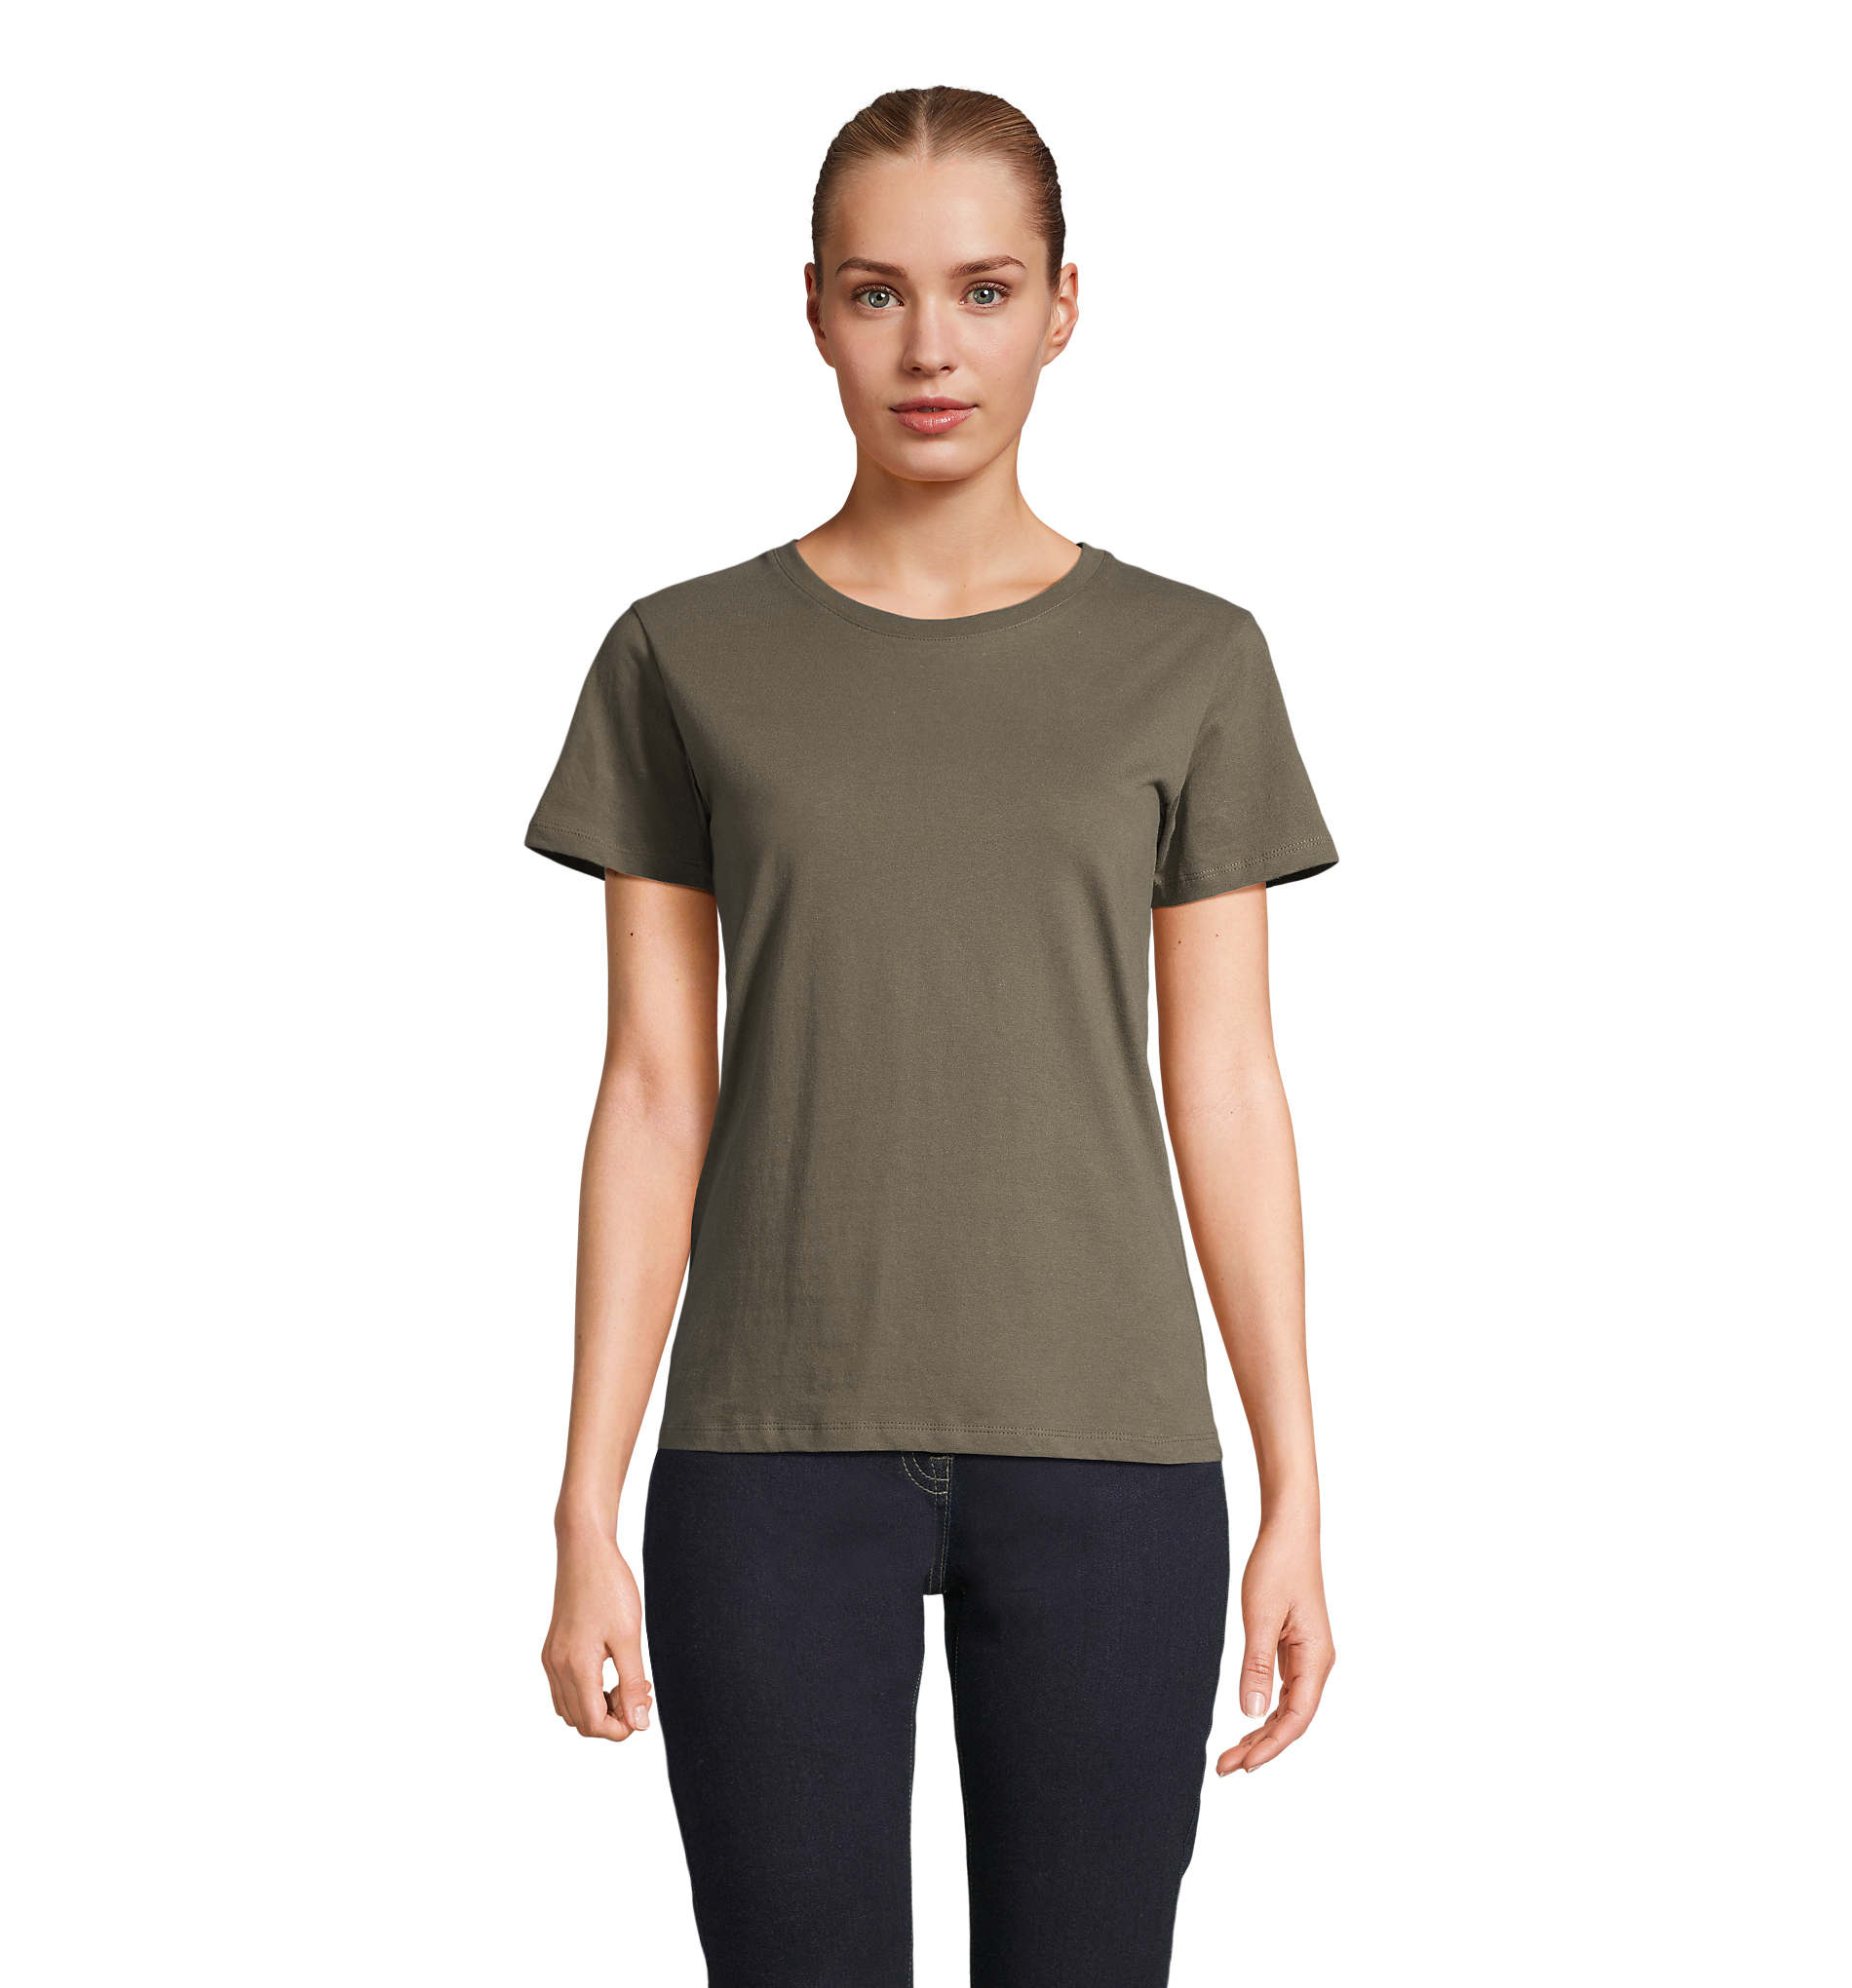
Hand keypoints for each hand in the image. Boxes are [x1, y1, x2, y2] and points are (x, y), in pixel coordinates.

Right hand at [542, 1520, 652, 1741]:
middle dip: (611, 1718)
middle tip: (638, 1692)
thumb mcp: (629, 1637)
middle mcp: (556, 1667)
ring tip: (626, 1682)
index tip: (642, 1710)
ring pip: (570, 1708)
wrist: (585, 1550)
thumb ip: (632, 1684)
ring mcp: (551, 1658)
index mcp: (575, 1666)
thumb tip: (639, 1723)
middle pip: (580, 1721)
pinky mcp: (552, 1648)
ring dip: (597, 1707)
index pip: (592, 1724)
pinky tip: (609, 1671)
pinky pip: (564, 1688)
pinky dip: (586, 1692)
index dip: (620, 1728)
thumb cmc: (609, 1587)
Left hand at [1215, 1514, 1334, 1774]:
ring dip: (1262, 1731)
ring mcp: (1307, 1656)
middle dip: (1261, 1746)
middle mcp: (1317, 1662)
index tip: (1243, 1766)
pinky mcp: (1295, 1647)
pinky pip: (1284, 1690)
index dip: (1271, 1746)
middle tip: (1224, 1767)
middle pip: (1292, 1719)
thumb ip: (1256, 1666)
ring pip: (1288, 1707)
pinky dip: (1266, 1709)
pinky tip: (1248, 1720)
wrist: (1289, 1530)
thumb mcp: (1260, 1616)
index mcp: (1316, 1658)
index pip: (1297, 1718)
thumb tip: (1253, 1713)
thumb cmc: (1277, 1566)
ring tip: (1231, 1753)